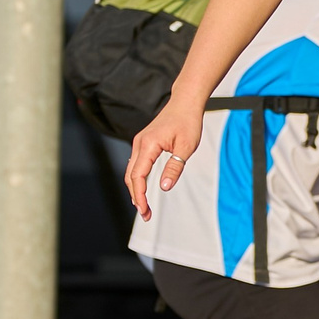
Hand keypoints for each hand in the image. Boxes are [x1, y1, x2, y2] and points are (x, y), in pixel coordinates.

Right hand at [124, 99, 205, 219]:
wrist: (185, 103)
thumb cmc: (188, 122)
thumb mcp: (186, 147)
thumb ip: (174, 167)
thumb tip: (163, 188)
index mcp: (148, 145)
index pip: (138, 176)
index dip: (139, 195)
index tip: (144, 210)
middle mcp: (140, 144)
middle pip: (131, 176)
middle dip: (136, 197)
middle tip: (145, 214)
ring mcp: (140, 143)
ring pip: (131, 171)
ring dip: (135, 189)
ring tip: (143, 207)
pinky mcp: (144, 143)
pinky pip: (136, 164)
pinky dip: (137, 179)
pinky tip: (142, 189)